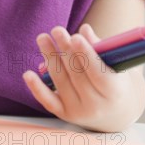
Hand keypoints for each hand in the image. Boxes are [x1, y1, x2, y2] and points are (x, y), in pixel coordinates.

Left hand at [23, 24, 144, 130]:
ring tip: (43, 38)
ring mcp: (79, 112)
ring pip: (61, 83)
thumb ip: (101, 48)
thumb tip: (84, 29)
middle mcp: (96, 106)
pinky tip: (27, 73)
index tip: (75, 37)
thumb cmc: (117, 81)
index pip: (98, 73)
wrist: (116, 113)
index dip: (86, 55)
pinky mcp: (65, 114)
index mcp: (114, 92)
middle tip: (57, 29)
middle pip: (77, 75)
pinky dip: (37, 88)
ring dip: (50, 58)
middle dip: (65, 50)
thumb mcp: (116, 65)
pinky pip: (48, 101)